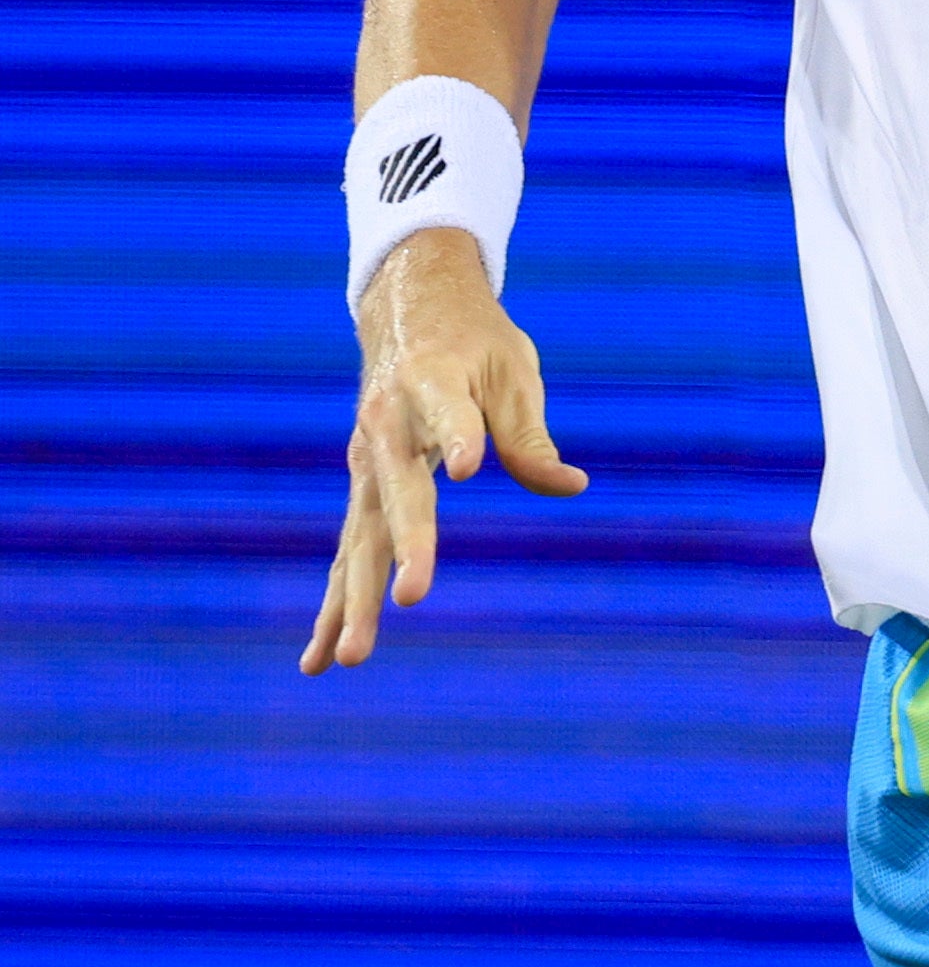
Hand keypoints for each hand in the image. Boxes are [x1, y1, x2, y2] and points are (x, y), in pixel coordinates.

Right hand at [308, 230, 583, 673]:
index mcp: (432, 385)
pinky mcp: (361, 484)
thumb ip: (530, 434)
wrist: (407, 305)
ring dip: (351, 601)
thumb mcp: (514, 371)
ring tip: (350, 660)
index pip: (452, 419)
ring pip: (358, 539)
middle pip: (397, 499)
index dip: (460, 438)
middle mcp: (387, 430)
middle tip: (409, 603)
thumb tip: (568, 486)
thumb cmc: (474, 340)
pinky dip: (335, 602)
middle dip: (404, 552)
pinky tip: (321, 656)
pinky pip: (348, 550)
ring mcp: (365, 462)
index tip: (467, 465)